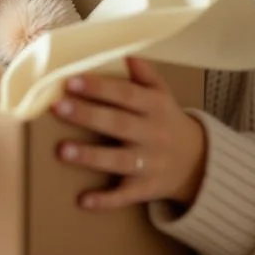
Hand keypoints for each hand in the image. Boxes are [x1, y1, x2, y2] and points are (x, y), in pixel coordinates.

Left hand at [51, 57, 207, 209]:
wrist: (197, 163)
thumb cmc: (167, 121)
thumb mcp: (162, 94)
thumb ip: (145, 74)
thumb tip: (126, 53)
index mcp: (154, 107)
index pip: (125, 94)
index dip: (99, 88)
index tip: (71, 81)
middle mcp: (152, 134)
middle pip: (118, 124)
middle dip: (87, 115)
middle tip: (57, 107)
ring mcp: (149, 163)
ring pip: (118, 160)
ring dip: (90, 156)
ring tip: (62, 150)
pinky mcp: (145, 189)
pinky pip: (125, 196)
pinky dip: (106, 200)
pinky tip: (83, 201)